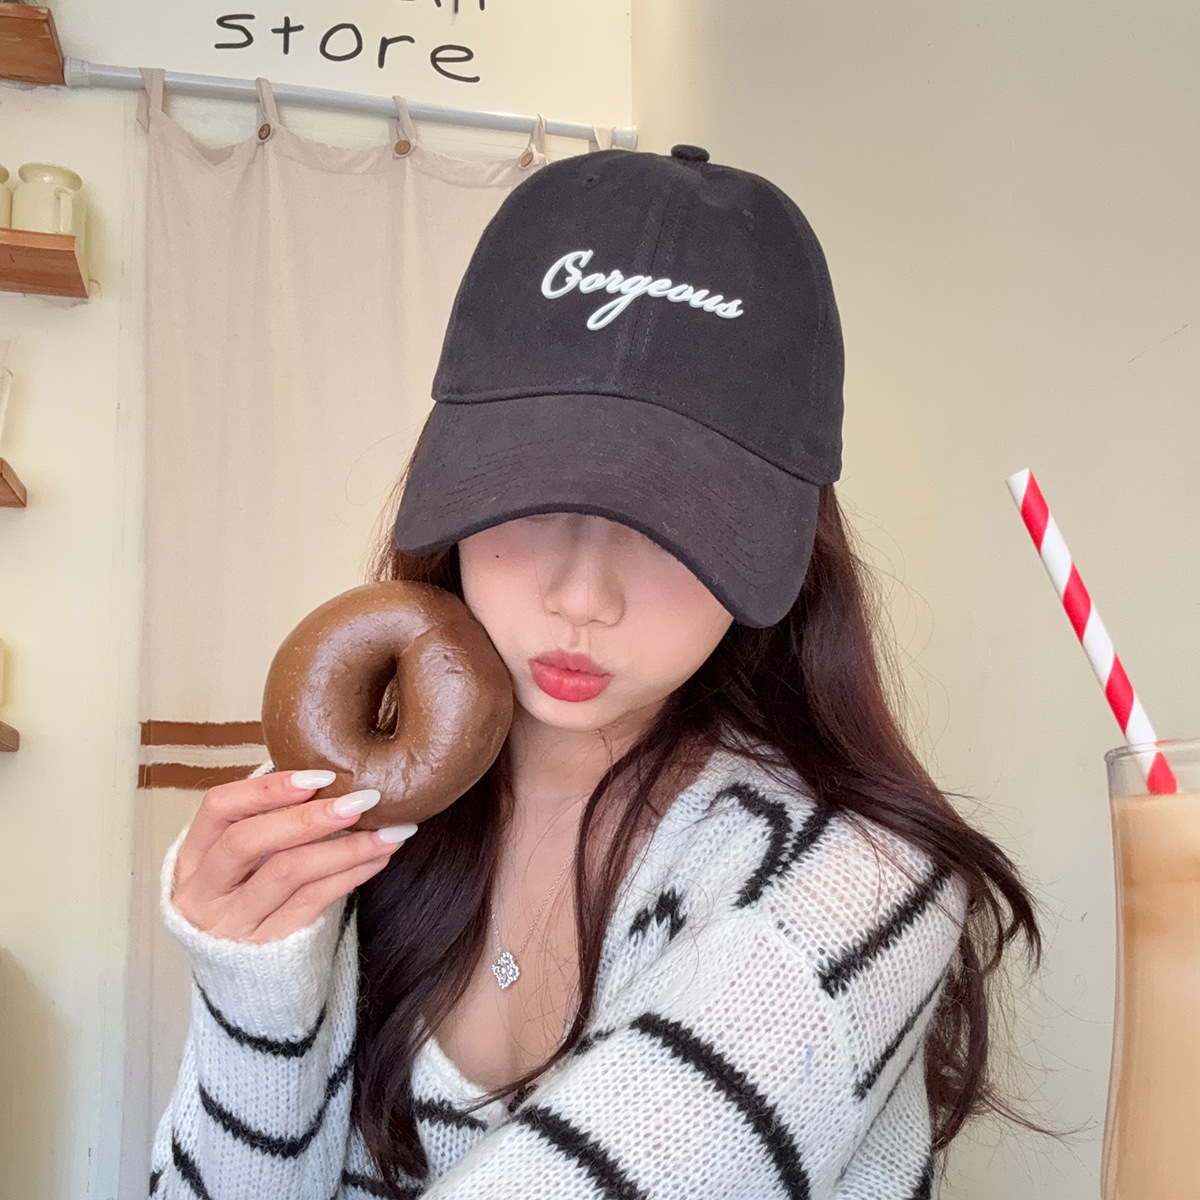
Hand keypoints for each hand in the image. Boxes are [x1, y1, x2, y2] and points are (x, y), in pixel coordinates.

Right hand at [172, 769, 416, 942]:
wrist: (244, 986)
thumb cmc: (247, 901)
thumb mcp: (239, 865)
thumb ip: (265, 821)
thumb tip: (322, 774)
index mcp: (190, 859)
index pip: (217, 809)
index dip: (265, 788)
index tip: (317, 776)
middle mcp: (203, 893)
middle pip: (248, 842)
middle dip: (308, 817)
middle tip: (362, 800)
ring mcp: (232, 925)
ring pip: (288, 873)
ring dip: (346, 846)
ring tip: (390, 830)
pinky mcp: (267, 949)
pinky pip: (313, 902)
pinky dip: (351, 873)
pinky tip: (379, 857)